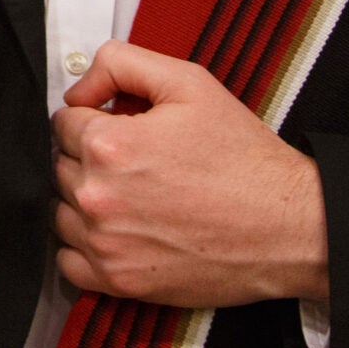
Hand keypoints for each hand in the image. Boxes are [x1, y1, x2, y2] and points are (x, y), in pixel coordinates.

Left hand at [51, 41, 328, 308]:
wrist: (287, 226)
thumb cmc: (243, 159)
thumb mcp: (189, 83)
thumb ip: (121, 65)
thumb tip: (78, 91)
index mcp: (110, 145)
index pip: (64, 121)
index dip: (95, 119)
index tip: (122, 129)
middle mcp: (98, 198)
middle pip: (61, 166)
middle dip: (90, 157)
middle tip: (137, 162)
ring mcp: (106, 244)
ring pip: (62, 212)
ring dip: (85, 202)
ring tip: (132, 196)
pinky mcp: (119, 282)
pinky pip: (69, 262)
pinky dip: (85, 248)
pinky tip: (118, 232)